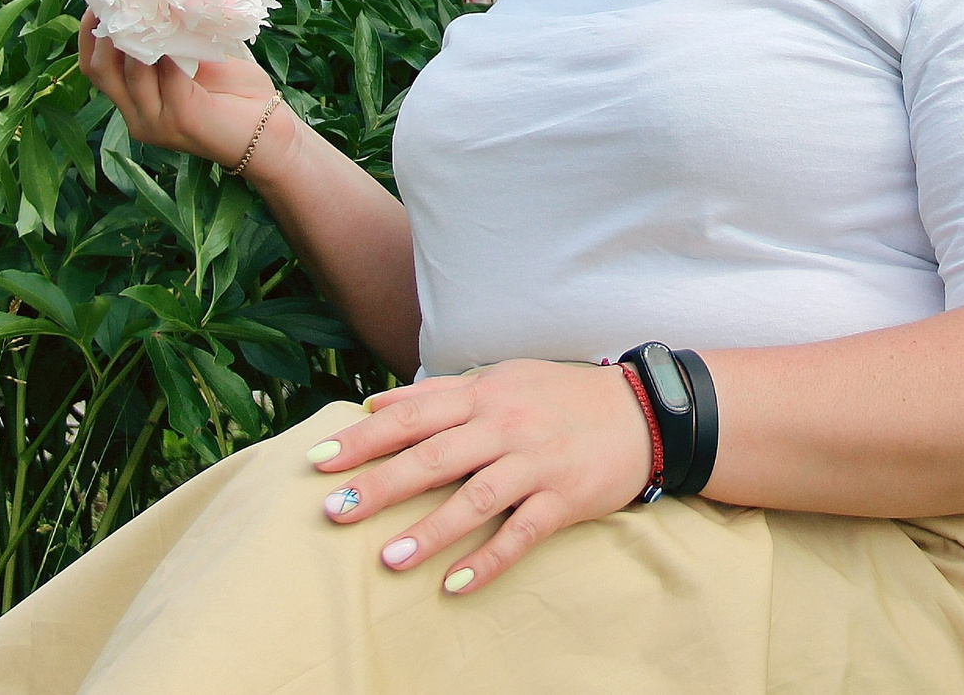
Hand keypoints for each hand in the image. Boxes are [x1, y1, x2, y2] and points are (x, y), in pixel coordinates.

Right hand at [76, 11, 300, 173]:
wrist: (268, 133)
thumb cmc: (235, 95)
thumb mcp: (193, 63)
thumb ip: (171, 44)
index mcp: (135, 103)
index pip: (94, 68)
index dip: (90, 33)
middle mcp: (138, 116)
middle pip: (99, 70)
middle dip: (105, 29)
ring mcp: (157, 122)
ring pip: (131, 71)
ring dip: (141, 34)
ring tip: (151, 3)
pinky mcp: (182, 119)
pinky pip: (167, 75)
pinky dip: (172, 50)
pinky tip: (181, 27)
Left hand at [310, 360, 653, 593]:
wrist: (644, 412)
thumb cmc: (561, 397)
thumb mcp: (501, 380)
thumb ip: (439, 393)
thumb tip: (375, 404)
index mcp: (485, 395)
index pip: (413, 415)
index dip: (364, 438)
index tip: (320, 460)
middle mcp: (506, 425)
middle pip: (434, 456)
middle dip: (381, 485)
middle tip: (334, 512)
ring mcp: (536, 463)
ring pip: (477, 497)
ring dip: (431, 530)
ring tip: (389, 558)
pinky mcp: (565, 498)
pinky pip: (522, 532)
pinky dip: (489, 559)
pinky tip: (455, 583)